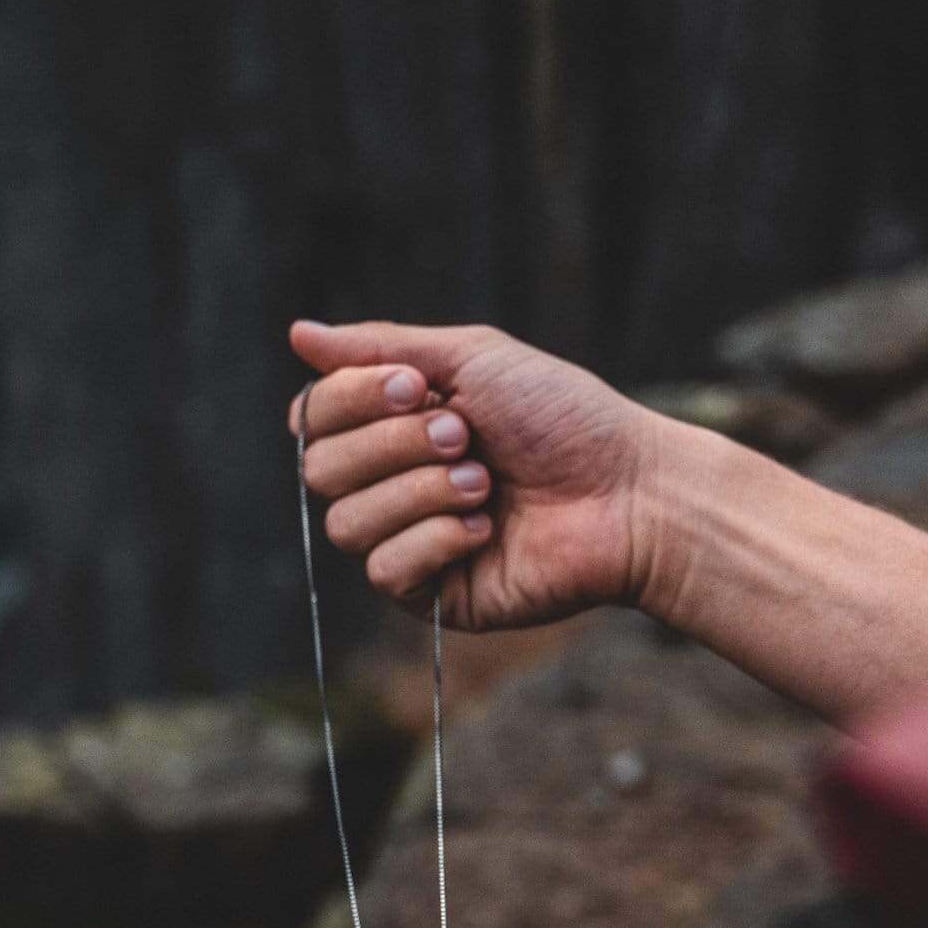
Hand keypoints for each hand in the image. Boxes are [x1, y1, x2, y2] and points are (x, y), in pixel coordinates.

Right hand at [289, 317, 660, 629]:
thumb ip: (380, 347)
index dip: (351, 400)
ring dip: (420, 492)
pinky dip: (435, 539)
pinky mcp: (431, 594)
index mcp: (393, 424)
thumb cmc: (562, 419)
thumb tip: (298, 334)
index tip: (416, 385)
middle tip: (464, 435)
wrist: (628, 492)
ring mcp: (408, 539)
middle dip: (393, 446)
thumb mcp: (472, 358)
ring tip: (485, 484)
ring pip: (347, 523)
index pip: (314, 417)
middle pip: (320, 469)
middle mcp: (390, 481)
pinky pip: (385, 571)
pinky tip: (485, 529)